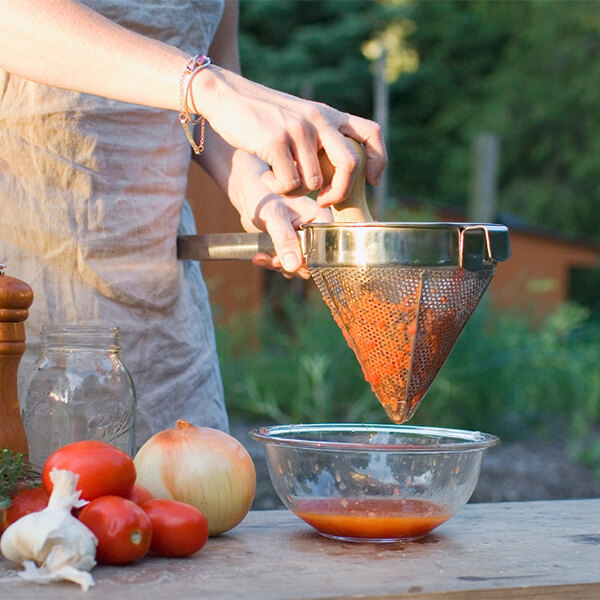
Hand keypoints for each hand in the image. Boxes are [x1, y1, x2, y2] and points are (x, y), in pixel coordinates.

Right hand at [190, 66, 386, 207]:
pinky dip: (278, 188)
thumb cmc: (262, 114)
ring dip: (296, 190)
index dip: (378, 160)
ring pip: (314, 181)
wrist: (225, 95)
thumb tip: (340, 166)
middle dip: (341, 191)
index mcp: (328, 114)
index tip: (372, 182)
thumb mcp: (300, 116)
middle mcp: (318, 120)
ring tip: (279, 178)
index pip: (371, 133)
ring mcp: (298, 130)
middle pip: (350, 163)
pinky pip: (289, 183)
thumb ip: (321, 135)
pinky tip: (267, 176)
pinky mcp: (276, 141)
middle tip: (323, 201)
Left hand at [227, 150, 331, 278]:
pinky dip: (274, 264)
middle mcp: (318, 231)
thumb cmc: (263, 197)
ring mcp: (306, 240)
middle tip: (272, 261)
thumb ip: (284, 240)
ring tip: (262, 257)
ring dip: (280, 266)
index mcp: (322, 218)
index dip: (308, 261)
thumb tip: (293, 266)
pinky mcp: (293, 248)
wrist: (249, 196)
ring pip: (300, 266)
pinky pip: (289, 265)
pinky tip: (260, 257)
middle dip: (291, 265)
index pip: (325, 249)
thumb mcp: (274, 217)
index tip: (289, 263)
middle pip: (314, 261)